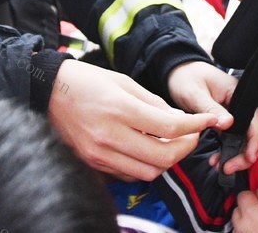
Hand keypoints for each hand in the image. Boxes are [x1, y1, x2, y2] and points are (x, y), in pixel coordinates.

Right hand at [47, 59, 216, 180]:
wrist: (48, 93)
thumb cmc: (86, 82)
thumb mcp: (124, 82)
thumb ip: (154, 103)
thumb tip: (180, 121)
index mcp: (120, 109)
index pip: (170, 126)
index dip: (196, 126)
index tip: (208, 122)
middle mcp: (110, 136)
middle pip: (163, 157)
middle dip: (186, 148)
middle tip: (192, 135)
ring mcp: (100, 154)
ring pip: (149, 172)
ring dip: (166, 159)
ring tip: (169, 142)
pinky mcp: (93, 164)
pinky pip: (129, 175)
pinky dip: (145, 165)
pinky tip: (146, 148)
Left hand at [167, 61, 257, 173]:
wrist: (176, 72)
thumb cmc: (186, 77)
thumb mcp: (195, 93)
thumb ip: (211, 109)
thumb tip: (228, 124)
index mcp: (237, 93)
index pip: (255, 120)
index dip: (254, 140)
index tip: (249, 157)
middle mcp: (240, 104)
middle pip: (255, 133)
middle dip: (247, 153)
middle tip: (229, 167)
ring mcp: (234, 113)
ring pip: (246, 139)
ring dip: (238, 155)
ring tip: (221, 167)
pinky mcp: (225, 121)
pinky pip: (233, 140)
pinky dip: (228, 152)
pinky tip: (216, 160)